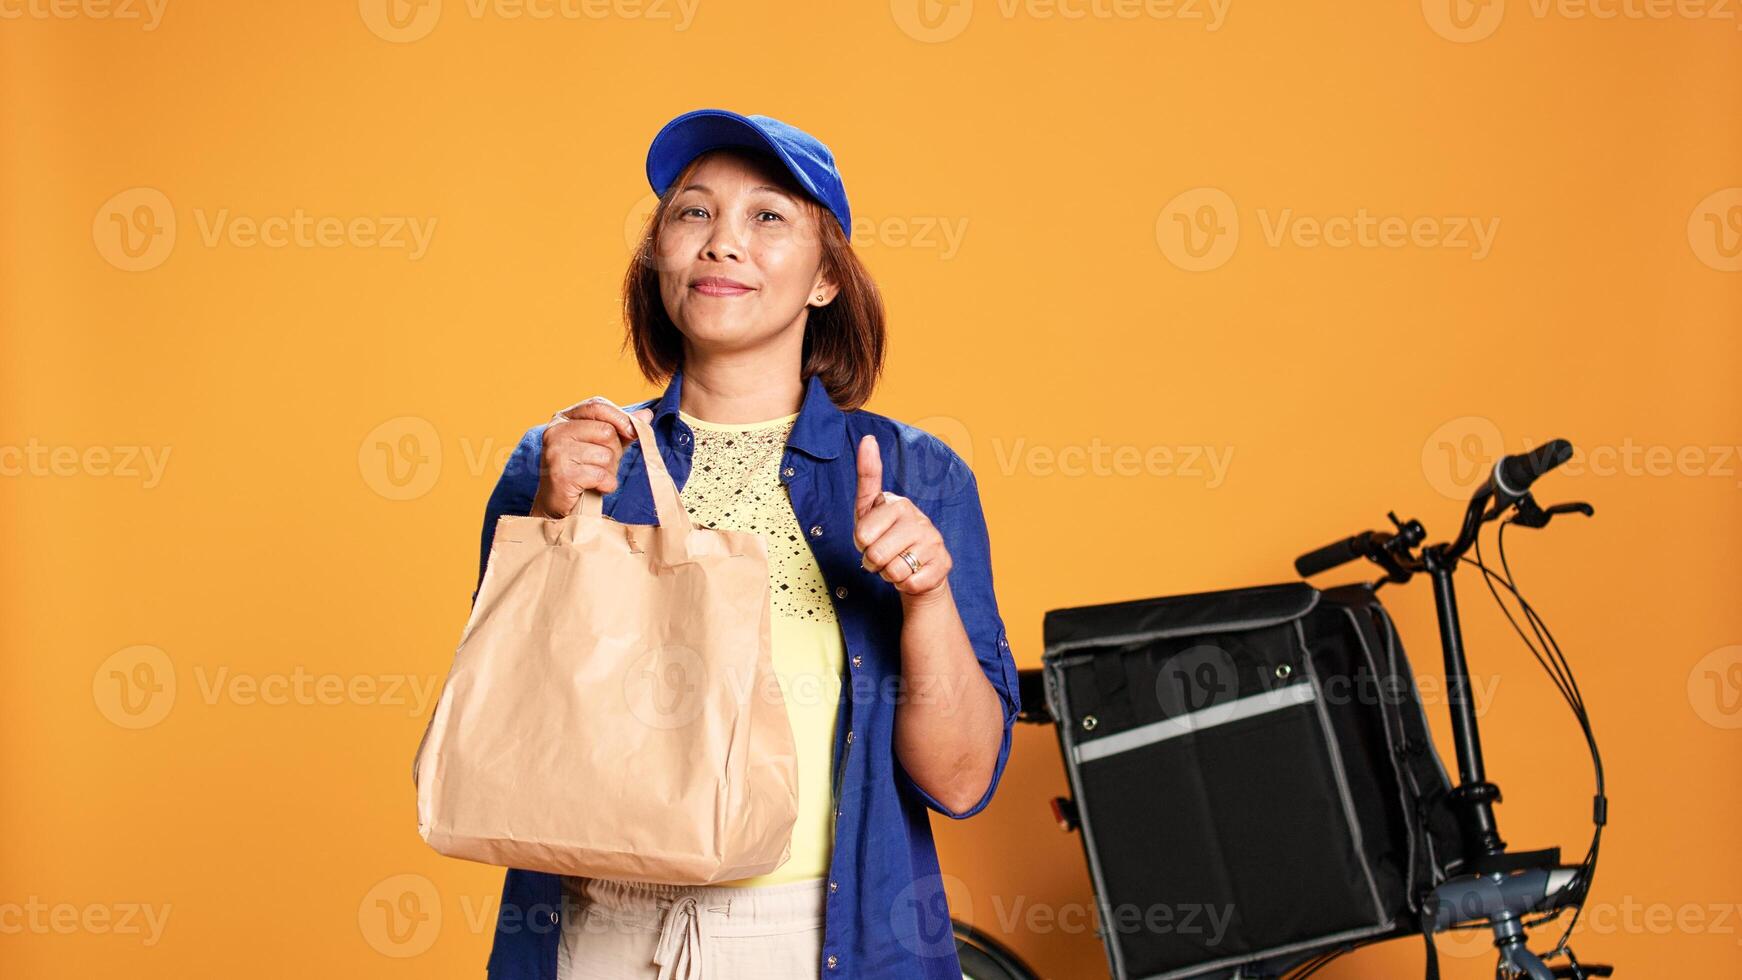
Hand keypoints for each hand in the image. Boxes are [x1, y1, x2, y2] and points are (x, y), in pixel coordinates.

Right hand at [530, 397, 654, 518]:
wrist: (557, 504)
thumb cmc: (582, 470)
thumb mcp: (602, 445)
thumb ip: (622, 429)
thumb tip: (646, 414)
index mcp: (563, 418)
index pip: (597, 405)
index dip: (620, 417)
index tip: (633, 432)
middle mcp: (556, 431)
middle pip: (606, 431)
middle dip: (614, 451)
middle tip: (603, 464)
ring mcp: (556, 452)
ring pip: (606, 455)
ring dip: (609, 470)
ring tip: (595, 477)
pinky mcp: (561, 474)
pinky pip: (601, 475)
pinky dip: (606, 484)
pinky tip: (595, 487)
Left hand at [853, 433, 952, 599]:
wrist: (918, 569)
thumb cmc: (887, 536)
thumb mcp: (869, 509)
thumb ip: (867, 476)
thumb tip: (868, 439)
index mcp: (900, 504)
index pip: (862, 535)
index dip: (861, 543)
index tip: (870, 537)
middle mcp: (920, 520)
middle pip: (876, 555)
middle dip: (872, 563)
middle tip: (882, 555)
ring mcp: (934, 543)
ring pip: (893, 572)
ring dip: (888, 574)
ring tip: (897, 563)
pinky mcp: (943, 566)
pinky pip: (909, 584)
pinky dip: (904, 585)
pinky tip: (911, 574)